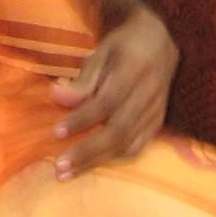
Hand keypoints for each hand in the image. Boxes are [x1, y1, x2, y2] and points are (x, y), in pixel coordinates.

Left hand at [51, 2, 174, 176]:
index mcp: (135, 69)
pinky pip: (137, 148)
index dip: (82, 119)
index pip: (107, 101)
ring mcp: (156, 111)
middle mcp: (149, 94)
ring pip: (128, 144)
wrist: (159, 42)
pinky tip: (90, 166)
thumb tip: (56, 97)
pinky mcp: (158, 123)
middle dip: (87, 151)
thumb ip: (82, 79)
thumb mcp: (101, 53)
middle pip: (119, 130)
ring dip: (96, 161)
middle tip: (59, 166)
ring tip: (68, 173)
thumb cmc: (123, 47)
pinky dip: (113, 159)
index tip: (56, 133)